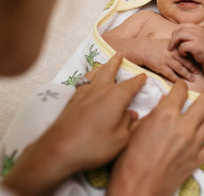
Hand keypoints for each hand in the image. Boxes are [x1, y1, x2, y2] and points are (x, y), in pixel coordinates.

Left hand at [3, 53, 145, 194]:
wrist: (59, 149)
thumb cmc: (93, 145)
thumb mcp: (120, 140)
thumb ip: (128, 124)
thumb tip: (132, 114)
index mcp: (116, 97)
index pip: (131, 84)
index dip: (139, 80)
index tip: (144, 76)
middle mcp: (100, 89)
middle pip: (110, 70)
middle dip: (116, 62)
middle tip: (120, 54)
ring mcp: (84, 92)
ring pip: (95, 73)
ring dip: (102, 66)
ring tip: (105, 63)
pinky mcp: (72, 99)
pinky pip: (84, 80)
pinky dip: (89, 76)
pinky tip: (88, 80)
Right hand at [107, 79, 203, 195]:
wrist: (138, 188)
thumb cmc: (129, 160)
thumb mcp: (134, 130)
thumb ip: (151, 115)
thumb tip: (161, 105)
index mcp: (165, 115)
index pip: (179, 92)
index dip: (181, 86)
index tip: (182, 84)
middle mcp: (183, 126)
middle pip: (203, 103)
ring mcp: (192, 143)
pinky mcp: (195, 160)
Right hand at [140, 38, 200, 81]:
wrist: (142, 48)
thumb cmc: (154, 46)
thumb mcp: (167, 43)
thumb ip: (176, 46)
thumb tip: (186, 50)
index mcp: (174, 47)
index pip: (186, 53)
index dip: (193, 59)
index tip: (199, 63)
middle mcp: (171, 53)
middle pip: (185, 61)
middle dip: (193, 68)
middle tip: (198, 73)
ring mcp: (166, 59)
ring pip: (179, 68)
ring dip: (186, 74)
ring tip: (192, 79)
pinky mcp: (160, 66)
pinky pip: (170, 74)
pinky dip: (176, 78)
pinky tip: (180, 82)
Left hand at [168, 23, 203, 64]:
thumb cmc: (202, 51)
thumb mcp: (196, 39)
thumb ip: (188, 35)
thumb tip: (173, 33)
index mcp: (197, 28)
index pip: (181, 26)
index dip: (175, 33)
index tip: (173, 41)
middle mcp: (198, 30)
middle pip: (178, 31)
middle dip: (172, 40)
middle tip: (170, 48)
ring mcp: (198, 37)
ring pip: (179, 36)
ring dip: (174, 44)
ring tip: (177, 51)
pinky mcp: (197, 46)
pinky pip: (182, 46)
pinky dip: (181, 52)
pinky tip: (185, 55)